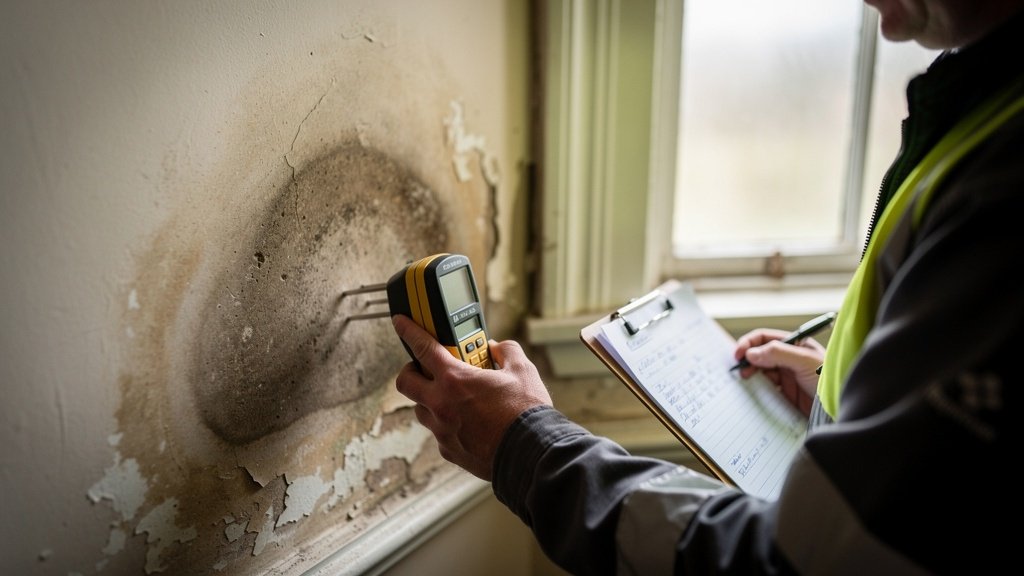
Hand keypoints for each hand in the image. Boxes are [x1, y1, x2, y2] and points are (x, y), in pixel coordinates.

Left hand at [391, 315, 552, 480]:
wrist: (530, 453)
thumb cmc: (526, 413)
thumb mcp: (523, 370)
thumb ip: (506, 352)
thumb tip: (497, 348)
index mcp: (455, 379)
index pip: (422, 347)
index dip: (408, 331)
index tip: (401, 324)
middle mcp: (441, 404)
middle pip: (405, 382)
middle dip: (410, 371)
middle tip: (424, 368)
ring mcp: (442, 430)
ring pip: (420, 410)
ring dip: (429, 400)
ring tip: (451, 397)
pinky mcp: (449, 451)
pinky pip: (438, 433)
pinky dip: (447, 424)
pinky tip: (466, 423)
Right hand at [733, 328, 825, 415]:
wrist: (840, 409)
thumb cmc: (830, 379)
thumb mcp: (804, 361)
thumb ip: (778, 353)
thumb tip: (751, 352)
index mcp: (794, 345)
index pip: (766, 338)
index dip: (749, 343)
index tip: (738, 353)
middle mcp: (788, 359)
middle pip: (760, 354)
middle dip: (747, 359)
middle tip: (740, 369)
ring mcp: (786, 377)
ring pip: (760, 372)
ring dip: (750, 374)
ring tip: (744, 380)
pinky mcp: (785, 394)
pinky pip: (765, 389)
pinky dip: (756, 389)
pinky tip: (752, 391)